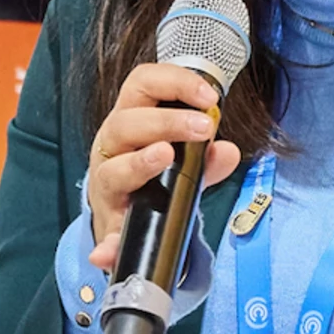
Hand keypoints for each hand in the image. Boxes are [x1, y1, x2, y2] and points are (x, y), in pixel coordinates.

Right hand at [86, 63, 241, 270]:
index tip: (209, 97)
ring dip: (140, 162)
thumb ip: (207, 157)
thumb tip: (227, 152)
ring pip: (113, 168)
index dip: (175, 83)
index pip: (143, 84)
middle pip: (127, 122)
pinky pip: (107, 233)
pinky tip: (112, 250)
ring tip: (164, 156)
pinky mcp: (108, 222)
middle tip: (203, 128)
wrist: (127, 218)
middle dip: (167, 121)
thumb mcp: (184, 162)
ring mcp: (106, 183)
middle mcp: (112, 146)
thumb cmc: (153, 176)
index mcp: (131, 119)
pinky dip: (110, 242)